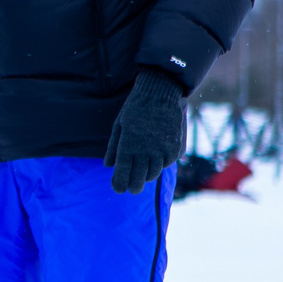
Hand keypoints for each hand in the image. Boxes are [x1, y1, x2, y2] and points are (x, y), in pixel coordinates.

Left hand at [104, 68, 185, 193]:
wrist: (160, 92)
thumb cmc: (135, 108)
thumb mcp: (119, 125)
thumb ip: (113, 147)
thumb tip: (108, 166)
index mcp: (128, 147)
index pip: (123, 175)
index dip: (120, 185)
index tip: (118, 189)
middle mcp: (146, 152)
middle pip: (139, 180)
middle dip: (134, 186)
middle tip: (132, 189)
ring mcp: (162, 150)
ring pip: (154, 174)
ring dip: (147, 175)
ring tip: (143, 174)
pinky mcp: (175, 147)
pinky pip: (167, 163)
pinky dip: (161, 163)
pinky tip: (157, 158)